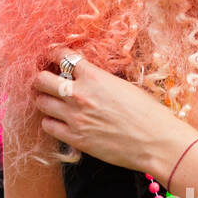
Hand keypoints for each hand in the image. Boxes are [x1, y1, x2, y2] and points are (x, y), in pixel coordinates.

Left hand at [31, 56, 195, 176]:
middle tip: (45, 81)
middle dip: (41, 79)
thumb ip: (101, 81)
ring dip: (44, 100)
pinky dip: (51, 122)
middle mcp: (79, 94)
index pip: (62, 57)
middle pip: (41, 79)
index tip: (54, 58)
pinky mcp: (75, 139)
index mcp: (94, 76)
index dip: (55, 55)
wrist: (156, 142)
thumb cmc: (149, 113)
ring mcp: (75, 118)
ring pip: (41, 103)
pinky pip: (48, 126)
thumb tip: (87, 79)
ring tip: (51, 102)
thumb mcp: (124, 86)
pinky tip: (59, 122)